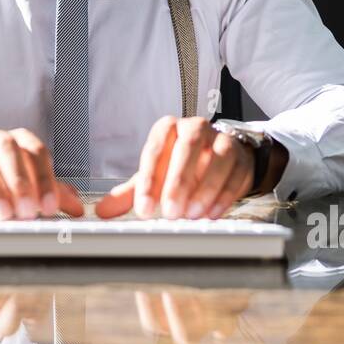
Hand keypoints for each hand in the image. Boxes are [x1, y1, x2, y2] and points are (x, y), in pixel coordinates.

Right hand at [0, 128, 84, 219]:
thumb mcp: (27, 181)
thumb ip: (53, 192)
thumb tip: (78, 208)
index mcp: (19, 140)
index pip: (37, 153)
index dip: (45, 179)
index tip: (49, 207)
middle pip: (10, 152)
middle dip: (20, 183)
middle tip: (27, 211)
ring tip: (3, 214)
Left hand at [95, 116, 253, 219]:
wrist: (218, 157)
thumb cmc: (180, 165)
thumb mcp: (155, 175)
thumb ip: (130, 192)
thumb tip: (102, 211)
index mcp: (168, 129)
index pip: (155, 150)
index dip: (148, 181)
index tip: (144, 209)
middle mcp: (194, 128)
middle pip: (187, 148)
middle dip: (178, 182)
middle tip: (170, 212)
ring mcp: (221, 139)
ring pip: (217, 158)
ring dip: (205, 189)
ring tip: (191, 215)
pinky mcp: (240, 156)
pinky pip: (235, 173)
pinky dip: (224, 195)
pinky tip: (211, 214)